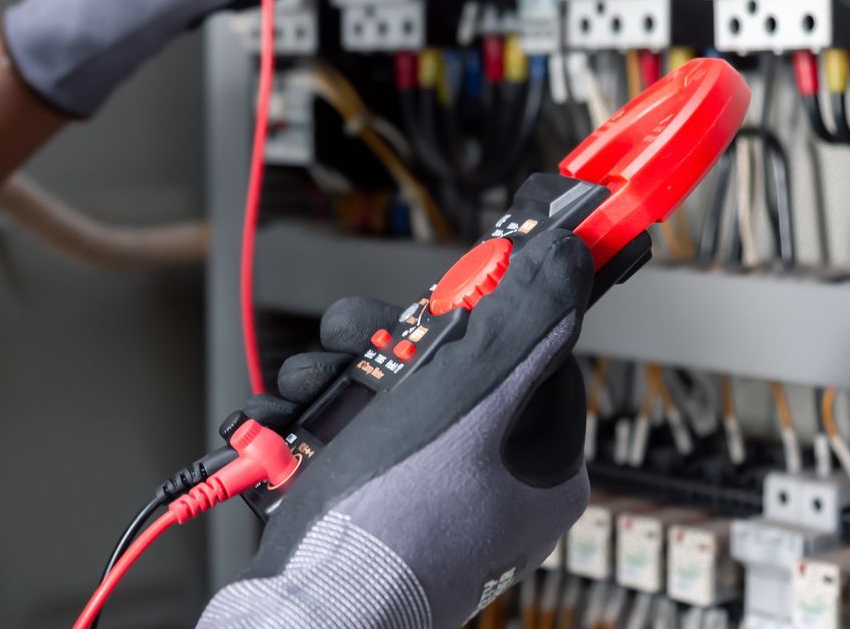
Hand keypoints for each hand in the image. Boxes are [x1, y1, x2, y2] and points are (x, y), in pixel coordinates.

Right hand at [200, 230, 594, 628]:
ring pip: (383, 403)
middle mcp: (489, 489)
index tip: (438, 295)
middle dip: (377, 345)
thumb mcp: (465, 398)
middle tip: (348, 341)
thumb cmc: (393, 528)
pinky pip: (340, 446)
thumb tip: (571, 257)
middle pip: (443, 372)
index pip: (528, 355)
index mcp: (539, 469)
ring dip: (328, 382)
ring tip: (303, 393)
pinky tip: (278, 429)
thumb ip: (520, 321)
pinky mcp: (366, 516)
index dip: (478, 311)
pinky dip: (303, 428)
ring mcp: (425, 505)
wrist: (306, 619)